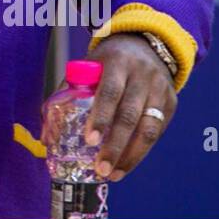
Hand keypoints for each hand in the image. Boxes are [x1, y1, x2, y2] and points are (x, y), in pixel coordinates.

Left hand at [83, 34, 175, 180]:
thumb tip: (48, 135)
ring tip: (114, 174)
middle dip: (115, 146)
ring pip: (149, 128)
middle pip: (130, 115)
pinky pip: (157, 131)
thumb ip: (69, 94)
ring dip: (131, 156)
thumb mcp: (88, 66)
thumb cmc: (108, 62)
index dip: (100, 117)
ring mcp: (160, 89)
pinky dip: (142, 151)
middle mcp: (142, 75)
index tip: (90, 140)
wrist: (146, 45)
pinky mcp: (171, 103)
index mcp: (117, 62)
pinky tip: (127, 164)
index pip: (110, 91)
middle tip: (101, 168)